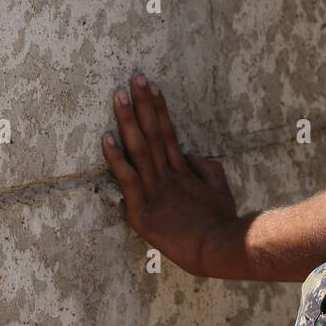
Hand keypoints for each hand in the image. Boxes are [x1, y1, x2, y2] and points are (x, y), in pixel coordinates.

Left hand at [101, 73, 237, 277]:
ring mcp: (155, 191)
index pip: (168, 133)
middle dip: (143, 104)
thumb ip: (206, 170)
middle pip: (153, 133)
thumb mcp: (219, 190)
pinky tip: (106, 138)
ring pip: (139, 149)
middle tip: (135, 77)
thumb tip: (193, 154)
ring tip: (119, 96)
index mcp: (183, 171)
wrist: (218, 249)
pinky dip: (116, 159)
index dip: (159, 109)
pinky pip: (128, 179)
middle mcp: (168, 175)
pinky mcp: (144, 210)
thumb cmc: (220, 224)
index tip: (151, 87)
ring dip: (127, 121)